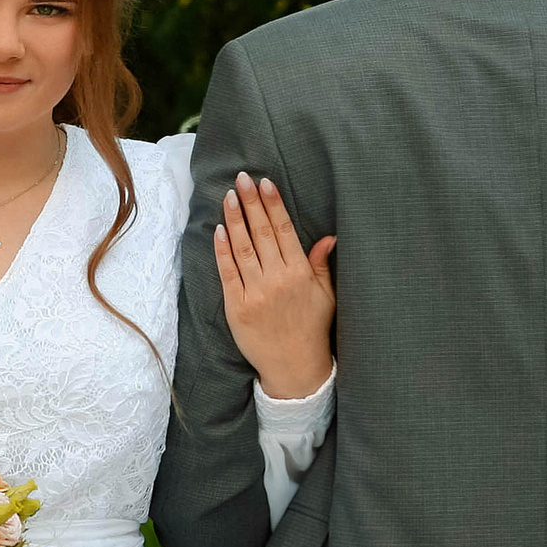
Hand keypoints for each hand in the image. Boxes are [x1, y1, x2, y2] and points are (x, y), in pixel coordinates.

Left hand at [215, 172, 335, 400]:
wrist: (295, 368)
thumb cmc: (312, 329)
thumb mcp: (326, 295)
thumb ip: (322, 264)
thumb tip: (328, 237)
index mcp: (300, 273)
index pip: (284, 230)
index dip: (273, 204)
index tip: (265, 183)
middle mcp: (278, 279)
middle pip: (261, 232)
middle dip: (250, 202)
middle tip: (241, 178)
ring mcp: (256, 292)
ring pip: (242, 248)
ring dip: (234, 219)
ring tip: (228, 197)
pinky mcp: (237, 307)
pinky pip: (227, 273)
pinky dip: (222, 250)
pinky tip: (218, 230)